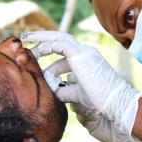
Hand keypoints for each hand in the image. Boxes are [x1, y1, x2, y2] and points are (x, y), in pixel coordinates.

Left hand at [21, 31, 141, 135]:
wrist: (115, 103)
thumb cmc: (99, 102)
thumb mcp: (77, 94)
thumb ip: (64, 90)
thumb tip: (52, 91)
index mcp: (87, 60)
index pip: (64, 51)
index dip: (49, 52)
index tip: (34, 57)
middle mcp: (86, 53)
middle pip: (60, 40)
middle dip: (43, 39)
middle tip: (26, 41)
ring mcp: (85, 52)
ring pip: (59, 38)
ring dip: (42, 39)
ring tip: (26, 41)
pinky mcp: (81, 55)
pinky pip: (60, 44)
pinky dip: (47, 45)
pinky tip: (37, 51)